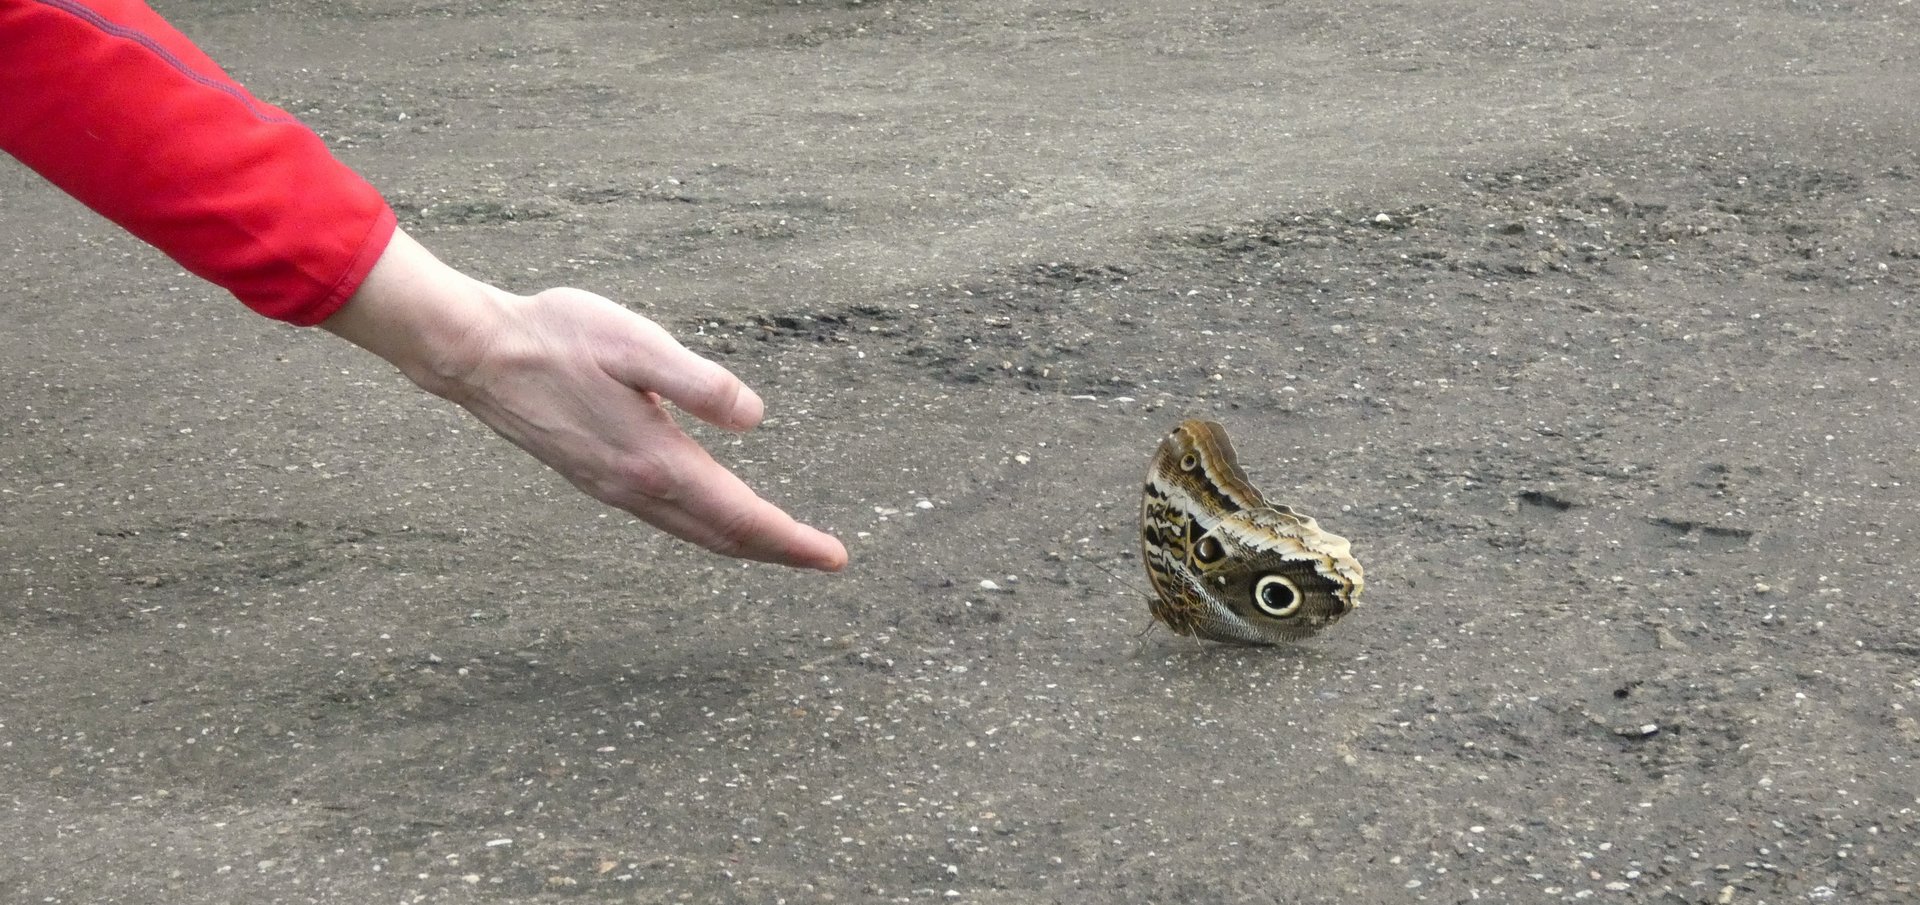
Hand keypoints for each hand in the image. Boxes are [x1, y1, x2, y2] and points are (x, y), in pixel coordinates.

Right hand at [322, 230, 846, 570]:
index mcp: (656, 460)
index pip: (740, 516)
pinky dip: (705, 529)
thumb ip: (697, 382)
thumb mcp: (635, 342)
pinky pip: (667, 520)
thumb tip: (753, 417)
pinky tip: (712, 517)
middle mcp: (636, 487)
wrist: (478, 354)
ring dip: (742, 544)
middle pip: (722, 536)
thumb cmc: (557, 336)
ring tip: (782, 546)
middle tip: (824, 559)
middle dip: (777, 551)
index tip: (834, 557)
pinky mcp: (596, 477)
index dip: (791, 540)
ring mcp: (612, 487)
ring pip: (693, 533)